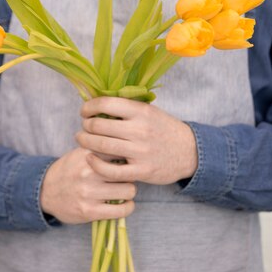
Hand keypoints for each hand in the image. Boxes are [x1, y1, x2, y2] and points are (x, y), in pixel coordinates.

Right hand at [40, 147, 136, 224]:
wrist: (44, 191)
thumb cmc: (69, 170)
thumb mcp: (81, 152)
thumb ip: (100, 146)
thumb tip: (126, 140)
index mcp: (88, 153)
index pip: (120, 149)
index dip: (128, 155)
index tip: (129, 160)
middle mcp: (88, 171)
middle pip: (128, 170)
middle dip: (131, 174)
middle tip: (126, 177)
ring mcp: (89, 192)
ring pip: (128, 190)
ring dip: (129, 192)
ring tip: (124, 191)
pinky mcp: (89, 211)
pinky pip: (121, 210)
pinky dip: (127, 208)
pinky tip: (125, 204)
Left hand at [76, 97, 197, 184]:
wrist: (190, 152)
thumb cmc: (164, 129)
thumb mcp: (150, 111)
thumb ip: (127, 107)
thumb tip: (97, 101)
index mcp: (141, 111)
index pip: (106, 103)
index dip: (89, 106)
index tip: (84, 111)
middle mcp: (140, 130)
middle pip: (99, 125)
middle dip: (86, 125)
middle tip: (84, 127)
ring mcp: (140, 151)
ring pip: (101, 146)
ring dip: (85, 142)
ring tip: (82, 139)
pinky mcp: (141, 170)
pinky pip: (111, 170)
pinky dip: (96, 164)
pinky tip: (90, 159)